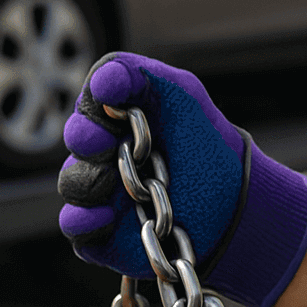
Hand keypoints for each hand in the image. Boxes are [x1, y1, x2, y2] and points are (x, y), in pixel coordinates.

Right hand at [57, 52, 306, 306]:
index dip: (93, 107)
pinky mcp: (103, 232)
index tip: (115, 110)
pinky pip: (74, 225)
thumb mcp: (182, 94)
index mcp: (120, 119)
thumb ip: (139, 75)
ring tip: (129, 183)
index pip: (88, 106)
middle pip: (75, 140)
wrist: (235, 203)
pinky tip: (109, 216)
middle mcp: (106, 155)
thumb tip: (101, 81)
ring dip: (91, 178)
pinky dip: (85, 220)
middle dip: (89, 138)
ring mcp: (102, 193)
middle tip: (112, 143)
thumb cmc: (208, 144)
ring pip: (71, 182)